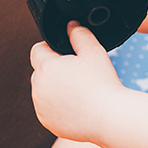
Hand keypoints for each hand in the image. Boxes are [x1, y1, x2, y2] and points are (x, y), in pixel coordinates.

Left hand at [29, 22, 125, 142]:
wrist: (110, 117)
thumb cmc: (102, 84)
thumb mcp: (93, 51)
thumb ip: (79, 34)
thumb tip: (71, 25)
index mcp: (46, 67)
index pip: (37, 50)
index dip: (51, 48)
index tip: (65, 54)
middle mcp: (38, 88)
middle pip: (40, 71)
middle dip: (54, 69)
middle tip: (76, 73)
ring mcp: (41, 107)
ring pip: (43, 91)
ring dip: (54, 88)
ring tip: (77, 90)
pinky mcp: (47, 122)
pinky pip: (48, 109)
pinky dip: (57, 106)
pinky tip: (76, 105)